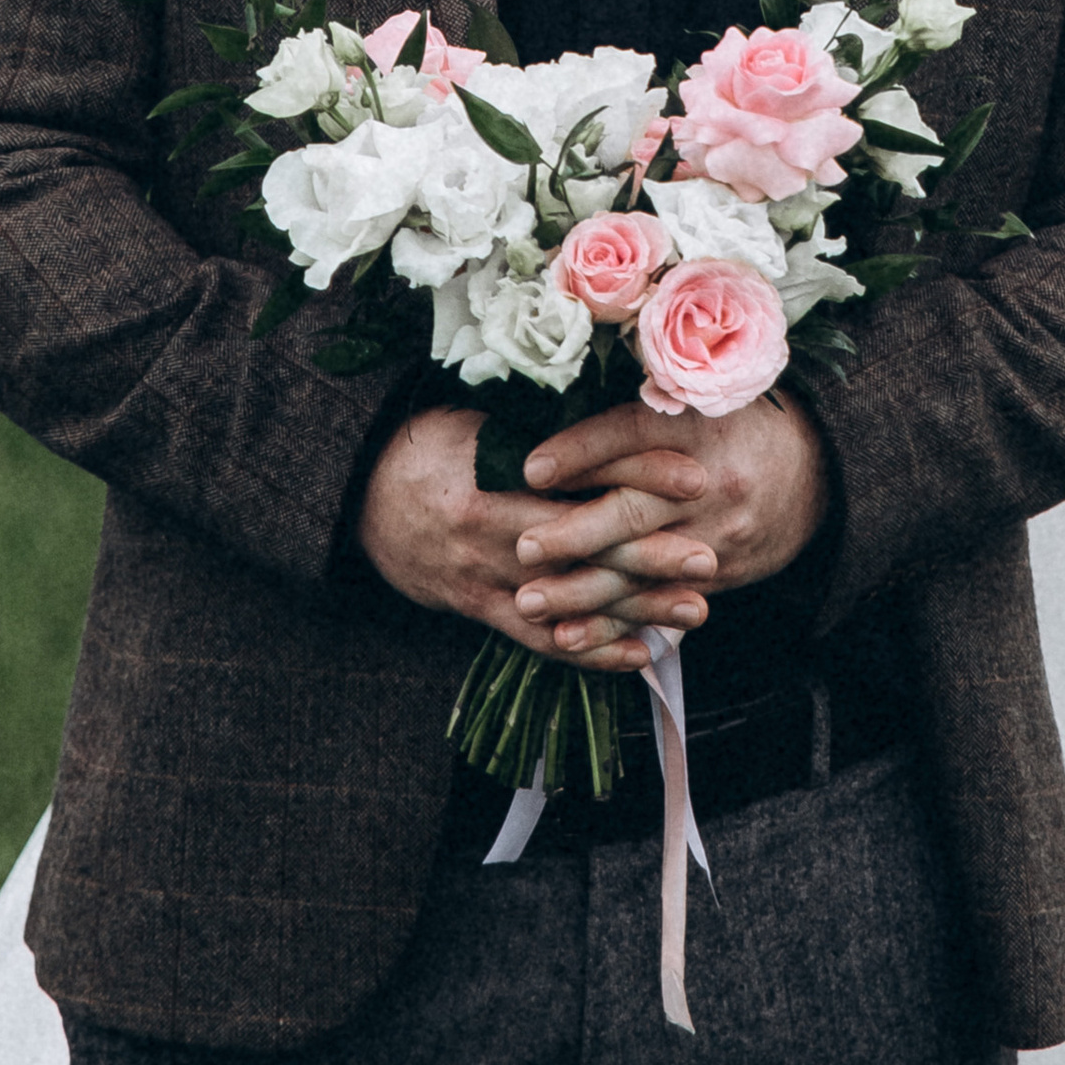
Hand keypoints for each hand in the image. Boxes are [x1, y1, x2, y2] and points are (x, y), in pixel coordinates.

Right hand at [357, 406, 718, 670]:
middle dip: (649, 554)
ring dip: (632, 608)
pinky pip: (536, 639)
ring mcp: (482, 576)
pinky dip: (589, 650)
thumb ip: (539, 428)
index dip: (640, 476)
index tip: (694, 477)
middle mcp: (490, 529)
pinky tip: (636, 655)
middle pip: (581, 545)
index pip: (580, 476)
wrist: (355, 493)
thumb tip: (615, 410)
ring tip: (692, 612)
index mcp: (493, 472)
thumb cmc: (426, 444)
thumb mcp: (476, 420)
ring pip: (567, 599)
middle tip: (708, 558)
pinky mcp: (475, 608)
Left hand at [520, 394, 829, 648]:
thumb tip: (553, 402)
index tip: (531, 467)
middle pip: (636, 509)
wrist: (818, 472)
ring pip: (641, 568)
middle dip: (575, 533)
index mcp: (699, 423)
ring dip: (583, 591)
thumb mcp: (700, 392)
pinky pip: (659, 603)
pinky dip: (613, 624)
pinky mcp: (719, 573)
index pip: (635, 433)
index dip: (583, 450)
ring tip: (529, 602)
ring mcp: (716, 534)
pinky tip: (571, 637)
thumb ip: (639, 398)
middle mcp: (709, 481)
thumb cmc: (734, 421)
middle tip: (523, 549)